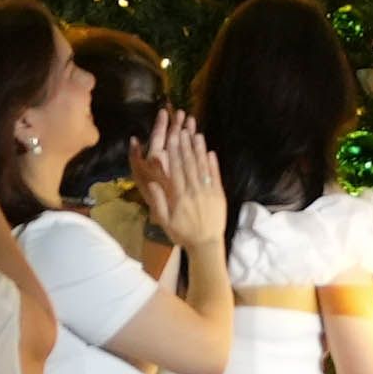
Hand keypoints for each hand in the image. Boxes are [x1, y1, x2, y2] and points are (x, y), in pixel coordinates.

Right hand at [146, 110, 229, 258]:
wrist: (206, 245)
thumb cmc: (182, 234)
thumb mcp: (165, 222)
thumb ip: (158, 202)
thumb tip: (153, 183)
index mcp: (179, 197)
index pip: (176, 169)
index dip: (174, 151)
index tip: (172, 136)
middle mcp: (194, 191)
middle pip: (189, 164)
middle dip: (185, 145)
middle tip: (183, 128)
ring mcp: (208, 192)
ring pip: (202, 167)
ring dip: (199, 150)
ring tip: (196, 133)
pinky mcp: (219, 195)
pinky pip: (215, 176)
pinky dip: (213, 164)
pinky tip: (210, 151)